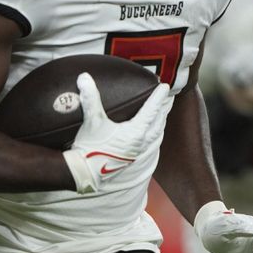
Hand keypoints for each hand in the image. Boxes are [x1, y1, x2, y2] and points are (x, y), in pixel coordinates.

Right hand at [63, 72, 170, 193]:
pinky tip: (151, 136)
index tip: (165, 86)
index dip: (158, 97)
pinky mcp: (132, 160)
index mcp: (136, 132)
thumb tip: (84, 77)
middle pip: (159, 122)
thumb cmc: (89, 149)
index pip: (151, 110)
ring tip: (162, 114)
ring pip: (157, 135)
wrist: (85, 175)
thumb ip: (90, 98)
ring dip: (161, 123)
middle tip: (169, 97)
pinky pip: (151, 145)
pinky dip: (155, 136)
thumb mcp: (92, 122)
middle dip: (164, 109)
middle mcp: (141, 143)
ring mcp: (138, 153)